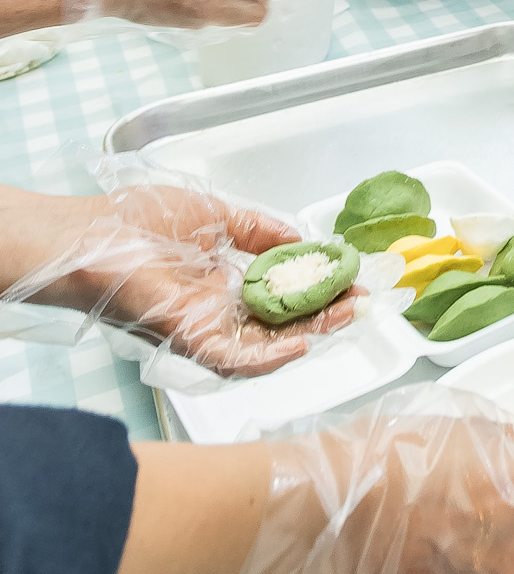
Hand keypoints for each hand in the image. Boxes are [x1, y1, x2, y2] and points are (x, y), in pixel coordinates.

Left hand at [0, 182, 358, 377]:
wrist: (93, 235)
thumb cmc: (136, 220)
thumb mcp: (215, 213)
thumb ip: (258, 228)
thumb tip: (299, 235)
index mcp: (223, 282)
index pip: (280, 293)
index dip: (318, 287)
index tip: (351, 277)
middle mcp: (218, 310)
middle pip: (282, 322)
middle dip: (325, 314)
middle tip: (360, 303)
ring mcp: (205, 328)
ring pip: (266, 345)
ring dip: (308, 335)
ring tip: (343, 317)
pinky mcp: (189, 339)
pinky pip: (233, 360)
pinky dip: (267, 358)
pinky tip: (299, 344)